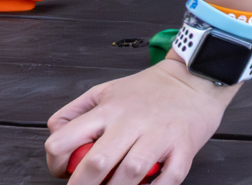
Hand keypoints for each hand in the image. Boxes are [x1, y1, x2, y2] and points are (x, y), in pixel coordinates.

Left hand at [45, 60, 232, 183]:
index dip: (56, 164)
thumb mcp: (106, 90)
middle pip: (96, 163)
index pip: (64, 139)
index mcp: (109, 109)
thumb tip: (55, 134)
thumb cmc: (149, 90)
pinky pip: (168, 179)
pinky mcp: (184, 147)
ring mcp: (159, 135)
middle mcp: (131, 122)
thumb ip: (76, 111)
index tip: (64, 172)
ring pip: (130, 174)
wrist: (196, 78)